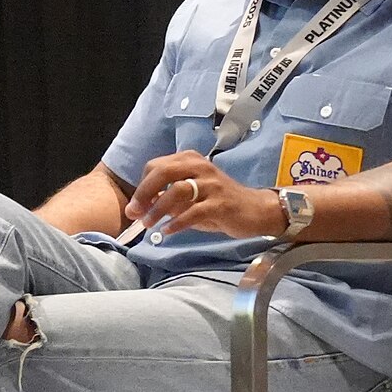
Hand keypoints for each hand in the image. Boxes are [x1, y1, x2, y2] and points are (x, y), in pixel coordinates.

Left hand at [125, 152, 283, 240]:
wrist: (255, 210)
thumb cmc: (218, 202)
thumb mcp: (190, 197)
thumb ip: (166, 199)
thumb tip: (138, 209)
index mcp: (189, 160)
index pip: (156, 166)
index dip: (141, 186)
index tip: (135, 206)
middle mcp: (200, 166)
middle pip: (163, 172)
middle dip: (144, 193)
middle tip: (135, 213)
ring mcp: (212, 184)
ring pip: (177, 190)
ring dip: (158, 209)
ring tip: (149, 225)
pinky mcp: (221, 203)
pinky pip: (194, 212)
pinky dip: (177, 222)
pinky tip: (168, 231)